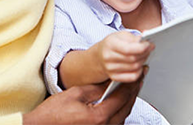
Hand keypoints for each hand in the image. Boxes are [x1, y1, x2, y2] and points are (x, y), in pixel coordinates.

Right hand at [22, 80, 140, 124]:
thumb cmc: (53, 115)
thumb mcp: (76, 94)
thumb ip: (97, 88)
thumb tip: (112, 81)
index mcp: (99, 117)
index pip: (123, 96)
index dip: (133, 82)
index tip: (139, 72)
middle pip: (127, 107)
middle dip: (134, 90)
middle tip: (140, 76)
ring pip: (124, 115)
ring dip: (129, 100)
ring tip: (132, 86)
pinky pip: (116, 122)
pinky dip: (121, 110)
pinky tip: (120, 101)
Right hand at [97, 31, 153, 82]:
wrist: (99, 56)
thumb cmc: (112, 43)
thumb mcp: (121, 35)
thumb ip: (134, 37)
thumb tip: (145, 40)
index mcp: (110, 44)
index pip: (129, 49)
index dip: (142, 47)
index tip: (149, 44)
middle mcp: (108, 57)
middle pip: (133, 59)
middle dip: (145, 53)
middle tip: (150, 49)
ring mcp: (110, 68)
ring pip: (134, 68)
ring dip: (143, 61)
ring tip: (145, 55)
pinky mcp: (114, 77)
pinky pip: (132, 77)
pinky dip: (140, 72)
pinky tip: (141, 65)